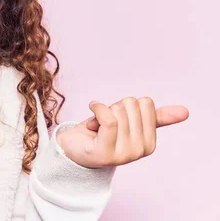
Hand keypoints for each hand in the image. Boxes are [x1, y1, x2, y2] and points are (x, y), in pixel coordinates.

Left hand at [56, 97, 188, 168]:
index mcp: (150, 143)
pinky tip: (92, 108)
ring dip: (102, 111)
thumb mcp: (130, 123)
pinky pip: (108, 119)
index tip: (118, 118)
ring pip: (118, 111)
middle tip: (105, 122)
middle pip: (131, 104)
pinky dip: (97, 107)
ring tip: (97, 126)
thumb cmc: (101, 132)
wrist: (73, 147)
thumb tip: (185, 111)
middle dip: (114, 107)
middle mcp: (140, 151)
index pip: (146, 103)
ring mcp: (123, 154)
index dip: (127, 105)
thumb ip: (155, 117)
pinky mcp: (105, 152)